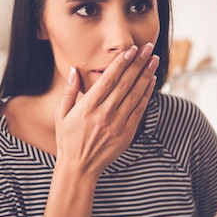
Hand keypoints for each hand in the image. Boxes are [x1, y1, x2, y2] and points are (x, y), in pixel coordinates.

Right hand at [54, 43, 159, 177]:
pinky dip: (147, 94)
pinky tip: (151, 82)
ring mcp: (118, 124)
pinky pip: (140, 110)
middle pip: (126, 83)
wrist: (79, 167)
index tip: (131, 50)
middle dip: (138, 63)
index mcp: (88, 107)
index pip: (109, 79)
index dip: (121, 63)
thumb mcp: (61, 114)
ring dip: (146, 75)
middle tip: (148, 48)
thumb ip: (69, 91)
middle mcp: (104, 114)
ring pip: (136, 94)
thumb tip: (73, 70)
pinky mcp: (127, 134)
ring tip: (154, 60)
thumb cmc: (68, 139)